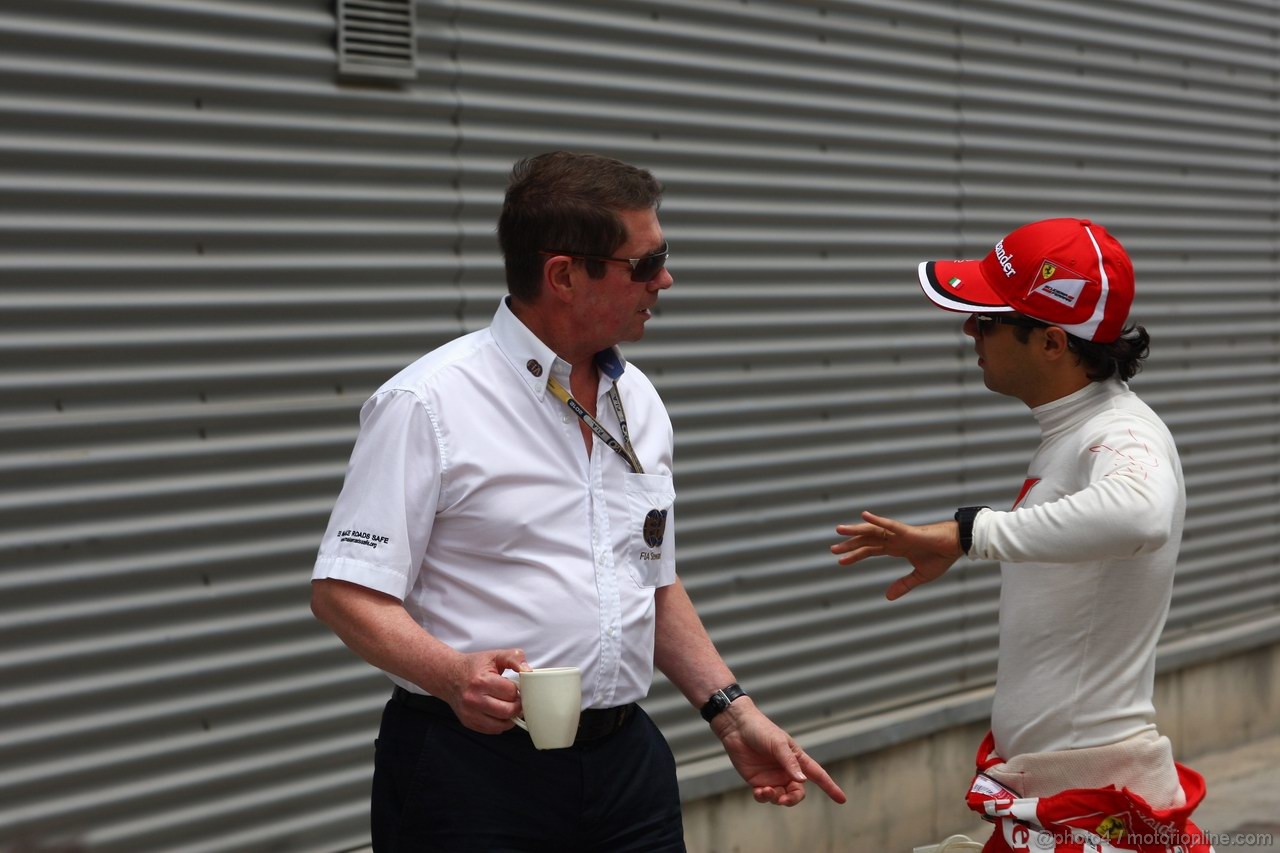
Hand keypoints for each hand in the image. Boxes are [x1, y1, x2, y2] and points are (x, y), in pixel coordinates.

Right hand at [439, 648, 530, 732]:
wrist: (449, 676)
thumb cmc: (474, 666)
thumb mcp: (495, 655)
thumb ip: (514, 658)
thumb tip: (527, 670)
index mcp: (481, 681)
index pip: (511, 693)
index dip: (517, 690)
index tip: (516, 687)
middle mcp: (473, 699)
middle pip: (507, 711)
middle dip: (516, 705)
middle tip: (515, 698)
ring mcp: (469, 713)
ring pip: (501, 725)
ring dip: (510, 717)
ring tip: (508, 705)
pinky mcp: (468, 722)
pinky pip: (493, 730)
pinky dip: (500, 724)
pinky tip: (499, 712)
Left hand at [711, 698, 846, 806]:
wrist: (736, 727)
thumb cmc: (760, 729)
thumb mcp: (778, 744)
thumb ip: (789, 762)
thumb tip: (802, 781)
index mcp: (797, 758)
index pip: (818, 775)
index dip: (830, 787)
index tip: (842, 799)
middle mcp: (786, 770)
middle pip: (797, 792)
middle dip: (793, 799)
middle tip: (784, 798)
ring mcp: (772, 777)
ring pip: (781, 797)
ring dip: (775, 798)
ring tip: (765, 791)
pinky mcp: (757, 781)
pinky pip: (765, 796)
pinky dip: (763, 797)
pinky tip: (759, 791)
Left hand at [831, 511, 962, 599]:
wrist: (958, 546)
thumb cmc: (941, 556)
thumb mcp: (919, 576)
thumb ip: (903, 585)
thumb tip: (887, 597)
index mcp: (896, 548)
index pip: (870, 550)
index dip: (855, 555)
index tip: (839, 561)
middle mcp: (894, 539)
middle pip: (867, 540)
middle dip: (850, 544)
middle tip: (832, 549)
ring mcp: (900, 534)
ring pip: (873, 531)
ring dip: (856, 531)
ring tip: (839, 531)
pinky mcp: (909, 532)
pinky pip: (890, 525)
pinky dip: (877, 520)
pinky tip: (864, 516)